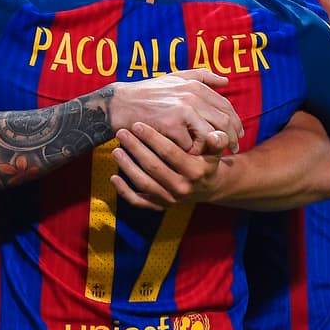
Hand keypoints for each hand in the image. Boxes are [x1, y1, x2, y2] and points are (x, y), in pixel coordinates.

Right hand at [108, 70, 242, 152]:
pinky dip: (191, 152)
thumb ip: (202, 76)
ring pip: (210, 135)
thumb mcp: (175, 78)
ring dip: (213, 148)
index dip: (235, 122)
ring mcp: (182, 111)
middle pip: (224, 122)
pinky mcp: (171, 126)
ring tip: (211, 154)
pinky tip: (189, 155)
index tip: (238, 134)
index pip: (226, 106)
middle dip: (231, 138)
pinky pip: (190, 145)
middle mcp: (192, 96)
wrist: (120, 104)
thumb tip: (225, 80)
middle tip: (232, 149)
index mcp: (195, 85)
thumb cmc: (148, 93)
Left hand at [110, 123, 228, 209]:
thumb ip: (216, 142)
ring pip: (144, 183)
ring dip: (127, 166)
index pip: (170, 153)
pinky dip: (124, 191)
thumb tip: (214, 135)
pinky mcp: (160, 205)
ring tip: (116, 149)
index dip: (153, 138)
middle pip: (153, 167)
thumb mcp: (215, 152)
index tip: (138, 125)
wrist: (210, 187)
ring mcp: (170, 198)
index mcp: (195, 171)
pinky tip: (113, 177)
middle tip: (122, 133)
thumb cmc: (208, 161)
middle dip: (136, 148)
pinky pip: (139, 202)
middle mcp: (182, 187)